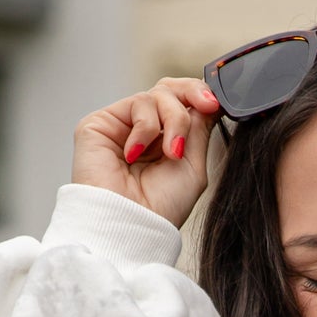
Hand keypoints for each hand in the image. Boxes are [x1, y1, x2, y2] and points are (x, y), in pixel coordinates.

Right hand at [71, 79, 220, 226]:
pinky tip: (135, 155)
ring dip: (174, 121)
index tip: (216, 103)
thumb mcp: (192, 166)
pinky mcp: (100, 123)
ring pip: (157, 94)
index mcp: (163, 142)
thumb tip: (208, 99)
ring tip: (170, 153)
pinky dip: (147, 128)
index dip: (199, 94)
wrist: (131, 226)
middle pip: (169, 89)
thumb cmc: (160, 209)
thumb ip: (198, 129)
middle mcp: (142, 131)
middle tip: (206, 106)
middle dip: (191, 95)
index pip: (181, 102)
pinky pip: (137, 103)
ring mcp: (121, 125)